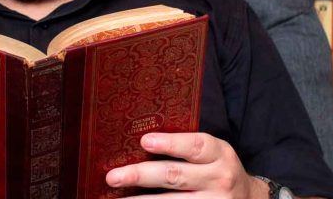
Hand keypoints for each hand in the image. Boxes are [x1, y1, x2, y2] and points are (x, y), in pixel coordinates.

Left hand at [105, 132, 267, 197]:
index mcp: (219, 154)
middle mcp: (219, 179)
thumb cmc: (218, 169)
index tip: (144, 141)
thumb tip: (138, 142)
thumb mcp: (212, 153)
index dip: (170, 143)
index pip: (194, 146)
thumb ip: (185, 148)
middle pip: (175, 176)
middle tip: (113, 177)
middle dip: (141, 176)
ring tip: (116, 198)